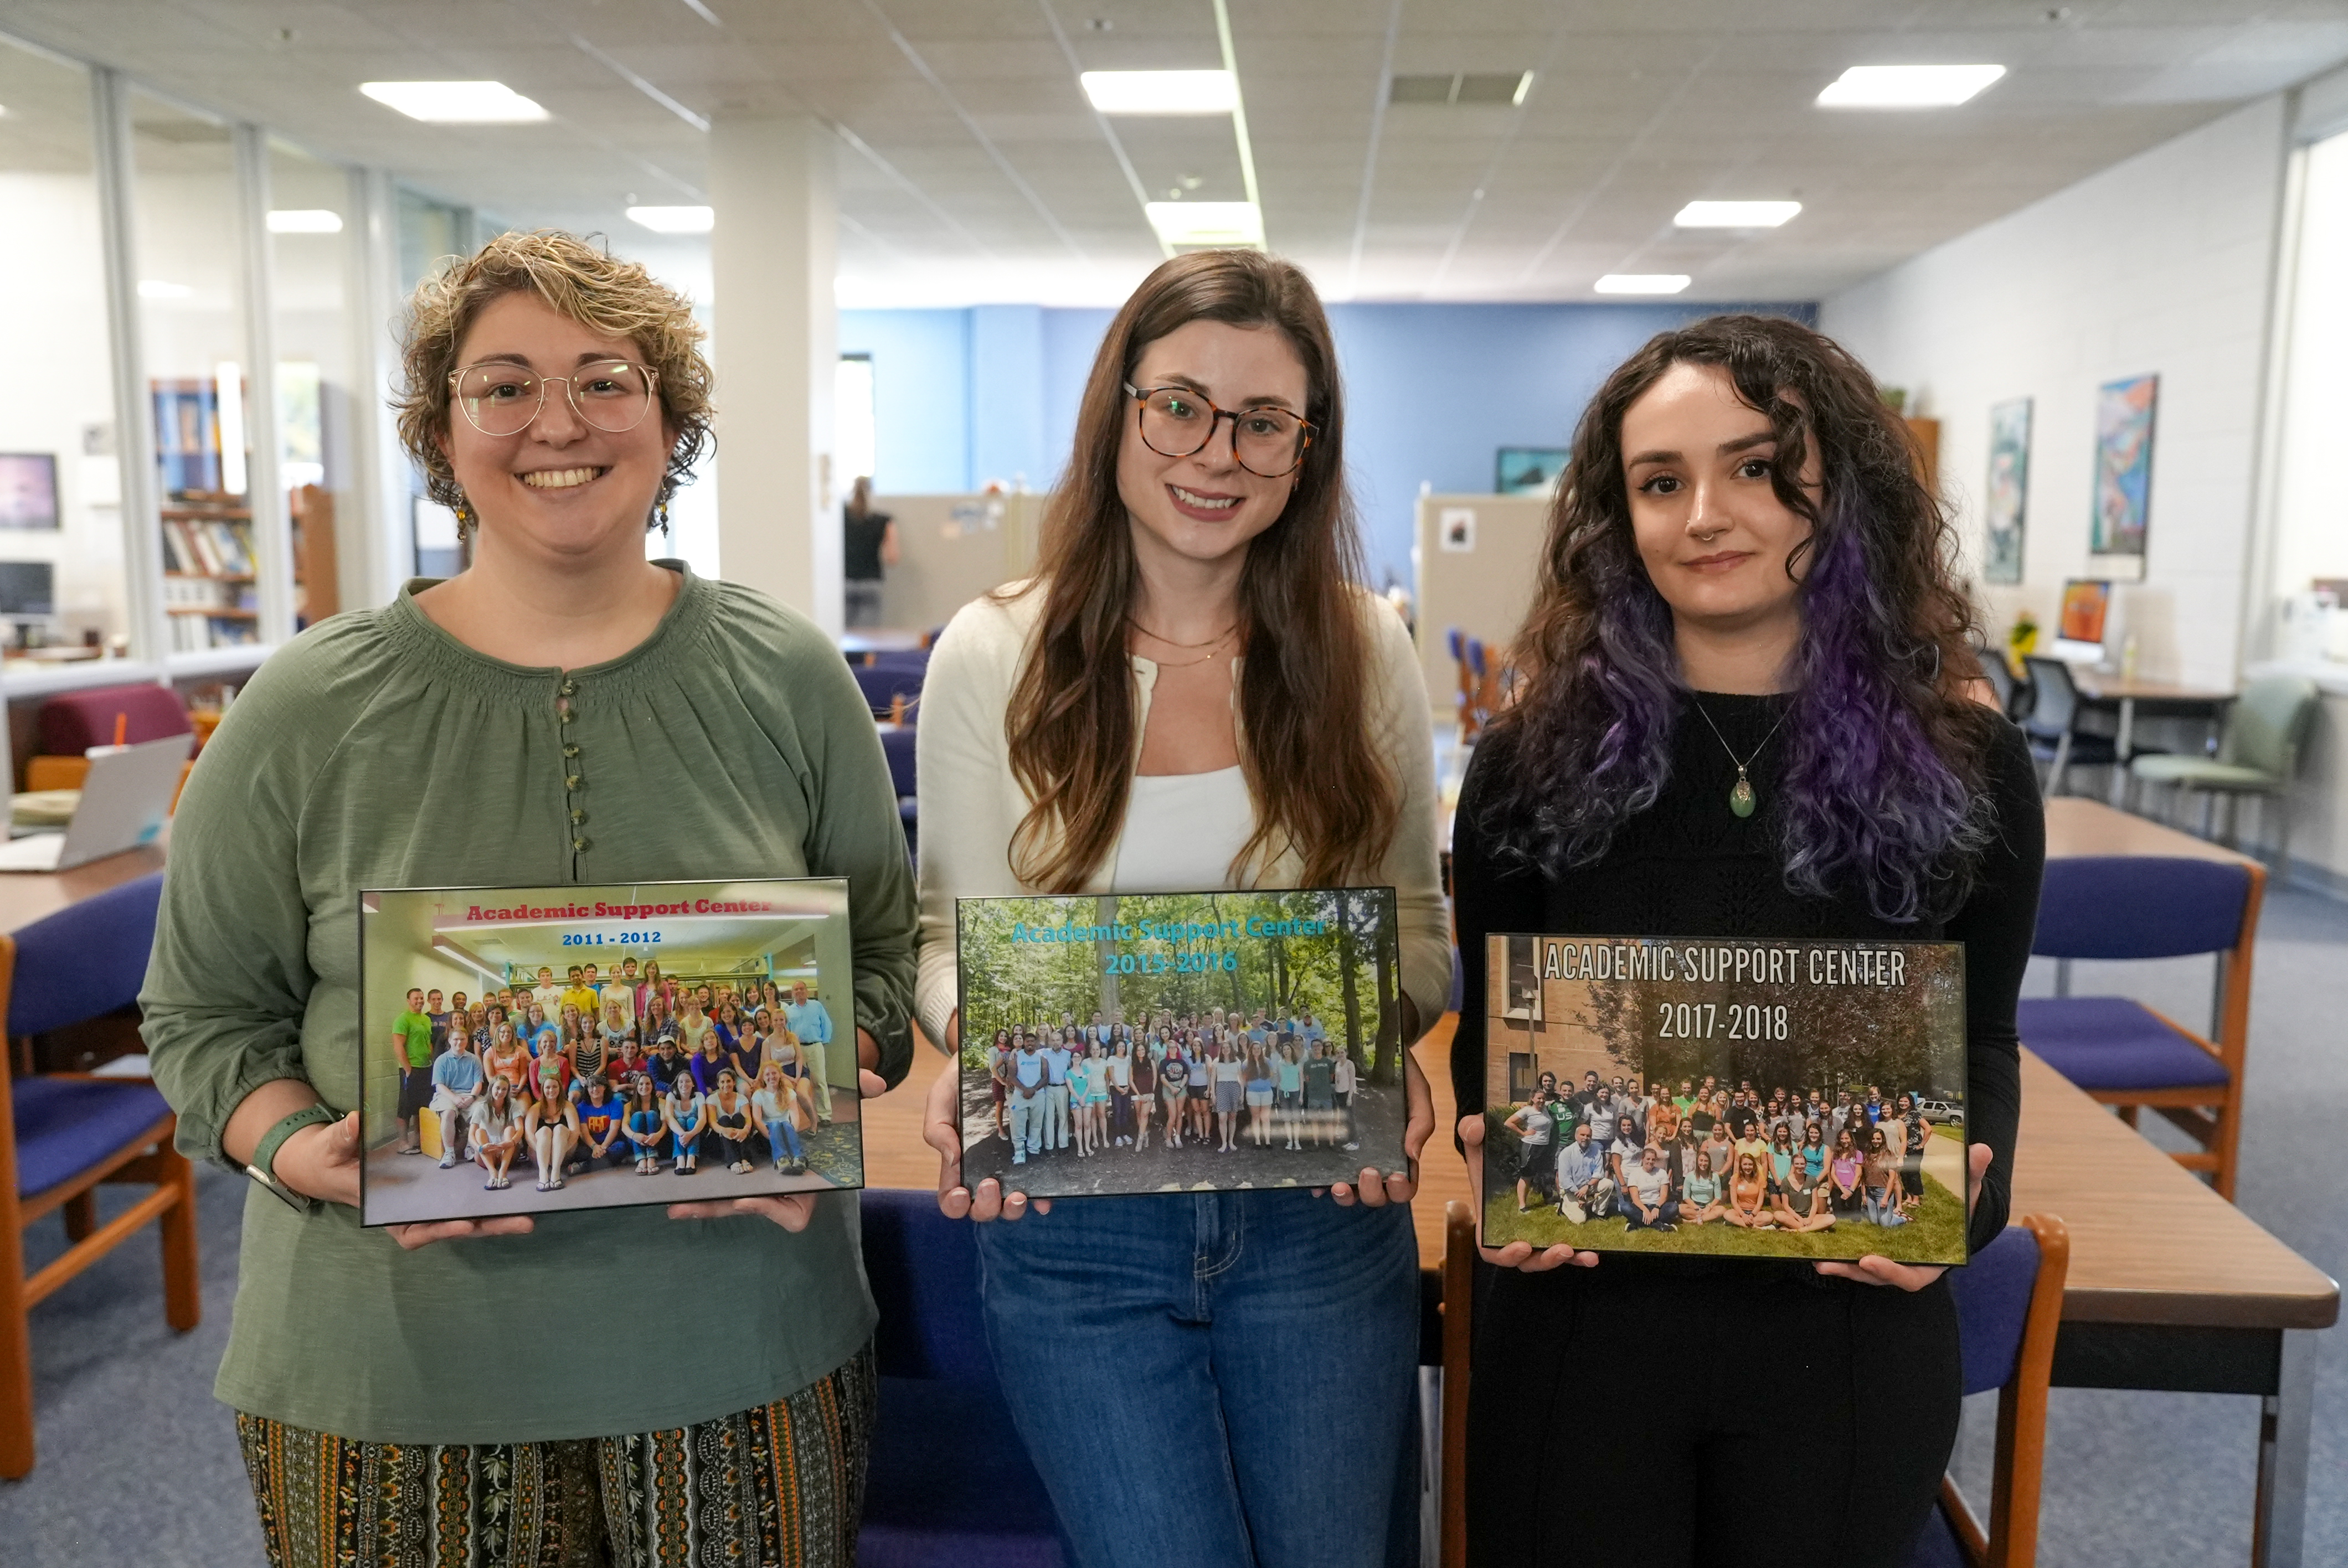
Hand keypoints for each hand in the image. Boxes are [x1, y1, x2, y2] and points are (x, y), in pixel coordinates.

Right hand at [272, 1111, 536, 1249]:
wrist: (335, 1159)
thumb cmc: (331, 1156)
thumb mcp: (332, 1145)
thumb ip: (343, 1136)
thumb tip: (354, 1120)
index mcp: (384, 1212)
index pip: (414, 1230)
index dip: (440, 1229)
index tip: (464, 1224)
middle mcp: (410, 1213)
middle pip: (452, 1226)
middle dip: (487, 1226)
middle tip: (525, 1223)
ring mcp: (426, 1203)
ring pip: (465, 1215)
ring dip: (497, 1216)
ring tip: (530, 1213)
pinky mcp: (437, 1190)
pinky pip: (464, 1197)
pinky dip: (487, 1196)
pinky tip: (514, 1191)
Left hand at [669, 1067, 882, 1227]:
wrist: (815, 1101)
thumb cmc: (830, 1107)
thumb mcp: (846, 1096)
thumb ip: (858, 1090)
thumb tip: (876, 1083)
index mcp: (808, 1182)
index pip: (794, 1214)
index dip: (770, 1211)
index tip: (749, 1199)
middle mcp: (782, 1187)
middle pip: (749, 1207)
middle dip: (719, 1208)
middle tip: (684, 1207)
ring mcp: (761, 1181)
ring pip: (730, 1201)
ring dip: (702, 1204)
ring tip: (672, 1205)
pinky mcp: (743, 1170)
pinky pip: (722, 1187)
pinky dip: (703, 1190)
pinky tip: (675, 1192)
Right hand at [921, 1049, 1048, 1221]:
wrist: (991, 1055)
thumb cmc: (960, 1080)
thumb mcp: (940, 1097)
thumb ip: (936, 1127)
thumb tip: (953, 1160)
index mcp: (956, 1161)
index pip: (951, 1197)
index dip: (955, 1205)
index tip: (962, 1193)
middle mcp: (983, 1169)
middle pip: (981, 1208)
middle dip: (986, 1207)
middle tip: (991, 1183)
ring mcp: (1008, 1165)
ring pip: (1009, 1204)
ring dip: (1012, 1209)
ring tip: (1019, 1195)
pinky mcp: (1031, 1155)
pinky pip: (1038, 1186)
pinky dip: (1041, 1199)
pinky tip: (1046, 1199)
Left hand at [1328, 1050, 1431, 1207]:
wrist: (1376, 1048)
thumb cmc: (1401, 1075)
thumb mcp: (1418, 1093)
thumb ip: (1421, 1122)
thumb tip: (1413, 1155)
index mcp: (1401, 1153)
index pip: (1405, 1185)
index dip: (1401, 1189)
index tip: (1396, 1177)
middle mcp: (1377, 1159)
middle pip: (1377, 1194)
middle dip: (1372, 1192)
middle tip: (1368, 1171)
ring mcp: (1352, 1155)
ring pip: (1350, 1190)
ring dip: (1346, 1196)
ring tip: (1339, 1185)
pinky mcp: (1330, 1147)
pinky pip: (1324, 1173)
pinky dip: (1320, 1184)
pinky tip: (1315, 1182)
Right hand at [1459, 1113, 1599, 1272]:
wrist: (1505, 1150)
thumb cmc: (1486, 1149)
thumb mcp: (1474, 1136)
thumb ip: (1470, 1131)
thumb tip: (1476, 1128)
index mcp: (1489, 1219)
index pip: (1491, 1249)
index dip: (1505, 1254)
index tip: (1523, 1246)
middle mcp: (1511, 1232)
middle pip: (1525, 1260)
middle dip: (1544, 1259)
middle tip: (1562, 1249)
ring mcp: (1533, 1233)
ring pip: (1547, 1257)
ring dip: (1566, 1259)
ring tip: (1586, 1255)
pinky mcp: (1552, 1229)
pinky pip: (1564, 1250)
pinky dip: (1578, 1256)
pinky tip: (1594, 1255)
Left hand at [1814, 1141, 1991, 1290]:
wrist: (1954, 1211)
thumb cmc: (1962, 1205)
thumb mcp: (1969, 1190)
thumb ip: (1973, 1173)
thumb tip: (1982, 1150)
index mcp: (1934, 1261)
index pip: (1912, 1277)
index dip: (1891, 1271)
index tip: (1870, 1260)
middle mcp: (1910, 1265)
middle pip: (1880, 1276)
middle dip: (1855, 1271)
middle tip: (1828, 1262)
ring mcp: (1891, 1259)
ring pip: (1863, 1270)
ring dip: (1841, 1265)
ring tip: (1817, 1258)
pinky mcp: (1877, 1249)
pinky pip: (1857, 1255)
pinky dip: (1840, 1253)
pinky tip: (1817, 1245)